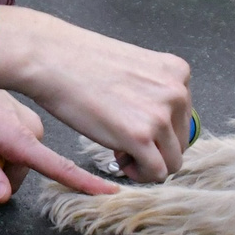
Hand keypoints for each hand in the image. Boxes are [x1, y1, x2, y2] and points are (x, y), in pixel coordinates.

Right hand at [0, 8, 192, 182]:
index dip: (158, 129)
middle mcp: (177, 92)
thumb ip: (155, 92)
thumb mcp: (135, 69)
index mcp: (178, 72)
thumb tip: (162, 126)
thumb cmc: (82, 62)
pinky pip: (157, 173)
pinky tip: (119, 159)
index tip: (133, 125)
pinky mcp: (141, 136)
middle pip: (180, 142)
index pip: (182, 118)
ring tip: (119, 150)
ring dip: (147, 163)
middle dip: (154, 148)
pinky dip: (140, 175)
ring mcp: (160, 115)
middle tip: (122, 140)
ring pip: (172, 162)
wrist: (52, 59)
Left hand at [0, 87, 114, 201]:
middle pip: (24, 171)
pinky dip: (0, 144)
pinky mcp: (26, 117)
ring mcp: (30, 121)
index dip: (83, 183)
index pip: (56, 166)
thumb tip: (3, 196)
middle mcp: (30, 128)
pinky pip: (19, 144)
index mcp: (16, 134)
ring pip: (20, 159)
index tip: (109, 193)